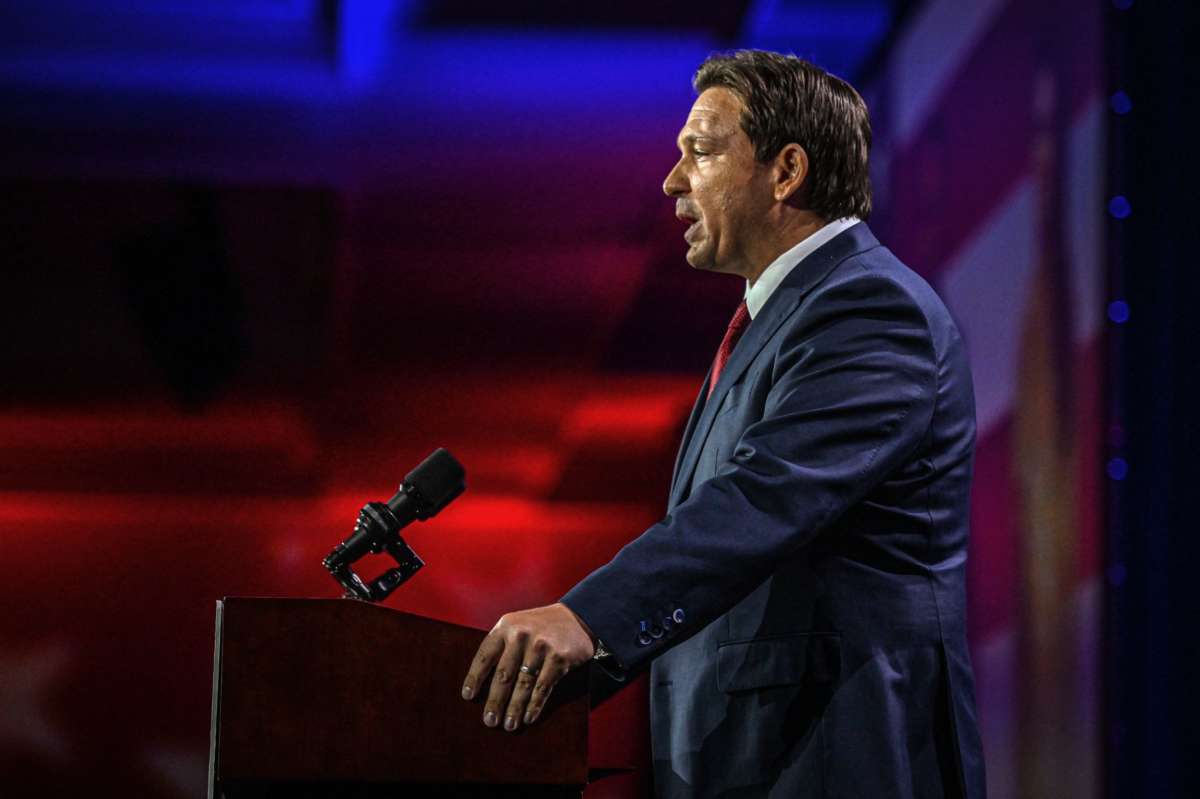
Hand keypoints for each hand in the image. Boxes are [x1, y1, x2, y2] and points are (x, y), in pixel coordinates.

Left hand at [461, 602, 594, 730]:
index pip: (485, 656)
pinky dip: (534, 705)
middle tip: (489, 721)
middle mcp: (521, 635)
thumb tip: (482, 683)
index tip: (468, 696)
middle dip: (495, 701)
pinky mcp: (558, 658)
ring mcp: (541, 646)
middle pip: (503, 675)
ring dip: (514, 708)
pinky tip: (528, 717)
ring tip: (509, 725)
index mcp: (506, 626)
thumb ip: (501, 645)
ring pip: (523, 684)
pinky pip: (543, 687)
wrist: (577, 618)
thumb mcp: (517, 626)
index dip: (475, 678)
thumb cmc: (540, 627)